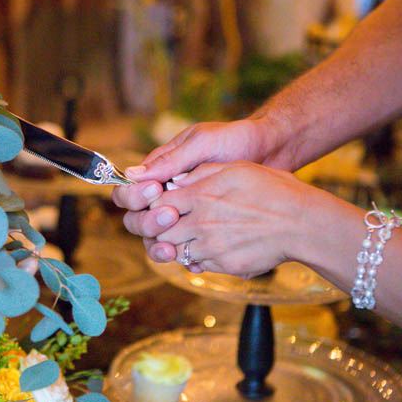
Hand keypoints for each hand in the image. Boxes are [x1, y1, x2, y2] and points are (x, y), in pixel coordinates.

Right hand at [112, 119, 274, 261]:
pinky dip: (186, 258)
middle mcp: (168, 195)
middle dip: (147, 222)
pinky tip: (195, 262)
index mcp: (161, 172)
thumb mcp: (202, 144)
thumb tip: (132, 174)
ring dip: (160, 246)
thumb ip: (170, 161)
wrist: (272, 152)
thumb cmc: (236, 140)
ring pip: (157, 238)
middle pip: (138, 219)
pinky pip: (185, 250)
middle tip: (170, 216)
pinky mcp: (203, 230)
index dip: (134, 197)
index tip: (154, 192)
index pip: (129, 192)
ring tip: (173, 250)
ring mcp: (185, 214)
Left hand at [145, 161, 319, 276]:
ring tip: (190, 235)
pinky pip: (197, 265)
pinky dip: (197, 259)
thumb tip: (176, 181)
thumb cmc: (274, 190)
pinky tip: (210, 247)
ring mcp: (211, 248)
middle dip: (160, 227)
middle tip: (170, 223)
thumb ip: (202, 173)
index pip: (157, 202)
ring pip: (174, 251)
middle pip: (159, 231)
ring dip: (176, 244)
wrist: (302, 224)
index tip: (163, 203)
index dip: (155, 204)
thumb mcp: (236, 168)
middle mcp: (200, 224)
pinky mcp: (223, 266)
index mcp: (200, 196)